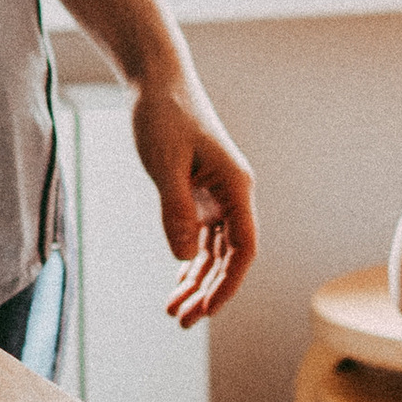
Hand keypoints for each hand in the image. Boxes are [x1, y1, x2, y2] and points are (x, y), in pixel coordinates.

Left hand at [131, 83, 255, 322]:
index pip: (243, 249)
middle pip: (229, 256)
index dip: (228, 284)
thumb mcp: (164, 164)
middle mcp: (233, 194)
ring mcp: (218, 194)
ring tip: (174, 311)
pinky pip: (202, 235)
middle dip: (208, 292)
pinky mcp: (201, 191)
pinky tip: (180, 280)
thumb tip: (186, 257)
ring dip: (198, 281)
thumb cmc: (163, 114)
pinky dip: (191, 260)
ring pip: (215, 250)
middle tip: (181, 321)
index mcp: (236, 187)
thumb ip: (176, 210)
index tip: (206, 310)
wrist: (157, 80)